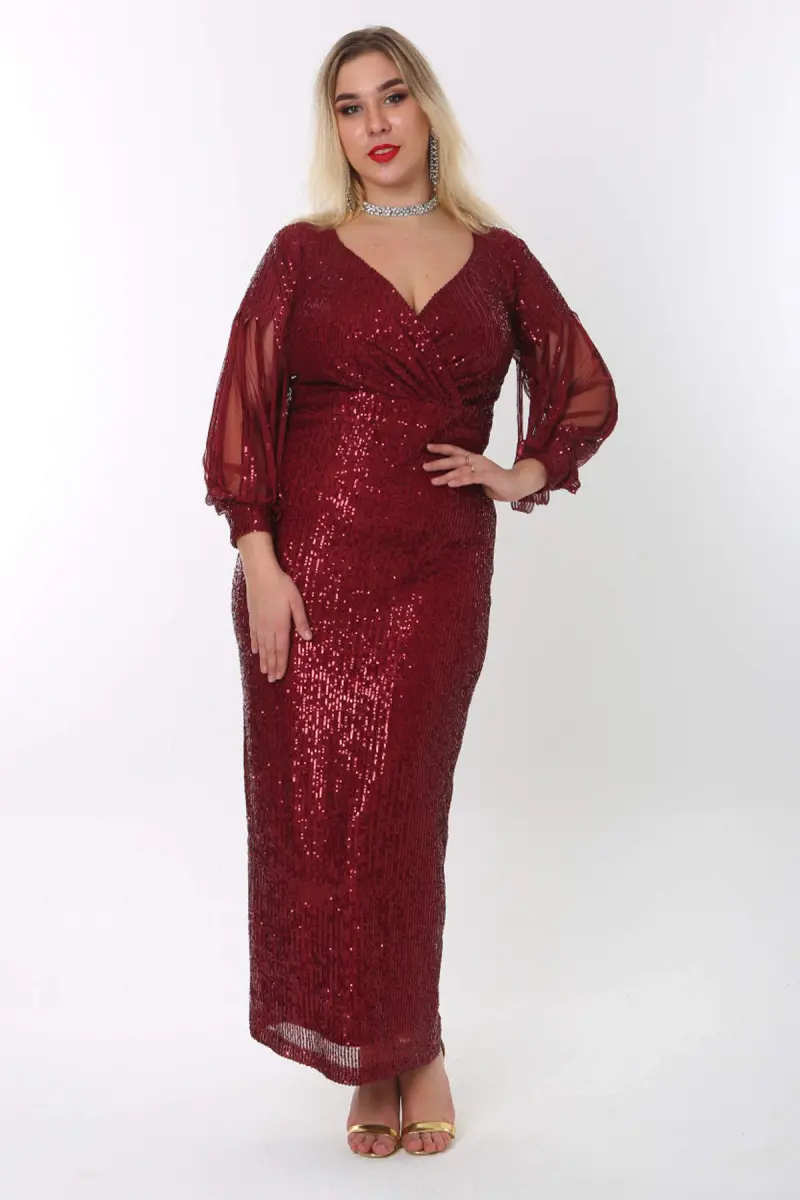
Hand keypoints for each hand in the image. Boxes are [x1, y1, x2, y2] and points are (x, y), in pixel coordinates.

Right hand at [243, 561, 311, 680]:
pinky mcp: (253, 616)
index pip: (281, 650)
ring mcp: (259, 623)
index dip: (281, 664)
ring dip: (263, 660)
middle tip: (272, 680)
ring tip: (264, 671)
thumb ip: (301, 621)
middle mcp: (268, 628)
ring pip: (261, 646)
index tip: (280, 676)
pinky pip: (254, 635)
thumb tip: (308, 638)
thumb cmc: (281, 585)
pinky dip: (255, 645)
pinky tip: (255, 651)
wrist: (260, 573)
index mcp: (280, 626)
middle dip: (272, 667)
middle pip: (270, 652)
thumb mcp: (296, 602)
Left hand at [423, 443, 546, 502]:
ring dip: (446, 475)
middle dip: (438, 462)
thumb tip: (450, 480)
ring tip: (433, 481)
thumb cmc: (496, 483)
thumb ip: (466, 476)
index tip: (427, 447)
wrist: (517, 484)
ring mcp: (483, 467)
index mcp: (474, 459)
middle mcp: (477, 460)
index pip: (455, 451)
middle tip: (424, 466)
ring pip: (460, 470)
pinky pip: (471, 478)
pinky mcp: (488, 476)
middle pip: (454, 459)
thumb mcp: (478, 478)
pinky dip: (460, 480)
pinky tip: (450, 484)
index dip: (441, 448)